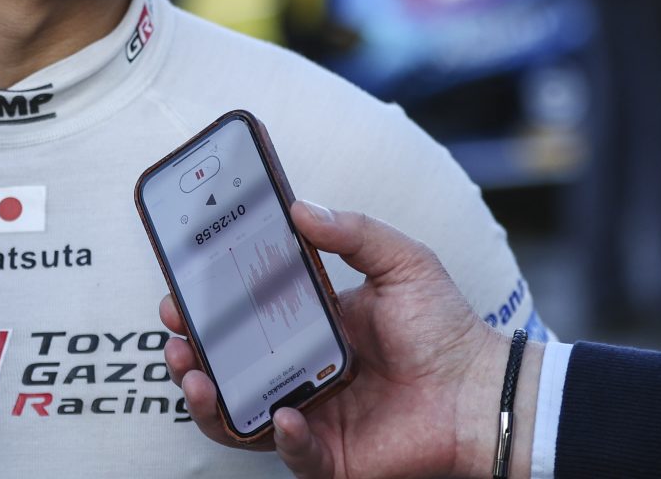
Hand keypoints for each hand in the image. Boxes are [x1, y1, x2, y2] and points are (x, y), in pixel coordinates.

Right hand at [160, 201, 530, 478]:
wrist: (484, 392)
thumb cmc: (447, 328)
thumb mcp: (402, 262)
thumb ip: (353, 231)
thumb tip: (299, 206)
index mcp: (308, 327)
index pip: (239, 318)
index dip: (203, 310)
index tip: (178, 295)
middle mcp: (299, 372)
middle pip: (225, 369)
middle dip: (188, 356)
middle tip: (176, 339)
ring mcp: (311, 416)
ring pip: (238, 416)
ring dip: (207, 402)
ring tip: (196, 378)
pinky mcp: (330, 456)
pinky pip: (289, 452)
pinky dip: (280, 437)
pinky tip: (284, 414)